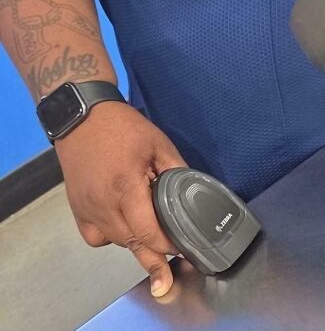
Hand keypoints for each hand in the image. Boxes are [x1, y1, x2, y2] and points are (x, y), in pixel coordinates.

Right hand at [55, 100, 186, 296]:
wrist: (83, 119)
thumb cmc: (124, 128)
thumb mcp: (159, 144)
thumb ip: (177, 171)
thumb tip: (193, 194)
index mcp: (126, 188)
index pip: (148, 232)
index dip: (167, 246)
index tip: (183, 249)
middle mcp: (103, 205)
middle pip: (133, 243)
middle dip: (155, 252)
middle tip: (173, 259)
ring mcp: (87, 211)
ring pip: (117, 242)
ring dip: (136, 242)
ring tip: (153, 236)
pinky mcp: (78, 211)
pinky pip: (97, 238)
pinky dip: (113, 237)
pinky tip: (125, 225)